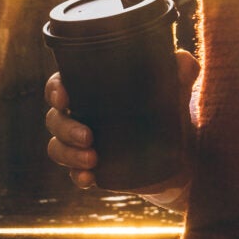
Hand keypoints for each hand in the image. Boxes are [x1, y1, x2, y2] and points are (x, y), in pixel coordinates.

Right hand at [44, 51, 199, 208]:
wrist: (183, 155)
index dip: (55, 89)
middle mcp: (82, 115)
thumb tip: (183, 60)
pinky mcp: (93, 169)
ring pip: (57, 147)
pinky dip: (77, 176)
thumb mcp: (177, 91)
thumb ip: (181, 72)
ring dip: (69, 154)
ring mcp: (84, 144)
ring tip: (93, 159)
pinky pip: (73, 173)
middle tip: (89, 136)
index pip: (60, 85)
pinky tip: (89, 178)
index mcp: (92, 90)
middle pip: (55, 119)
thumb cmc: (171, 111)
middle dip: (66, 128)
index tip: (64, 97)